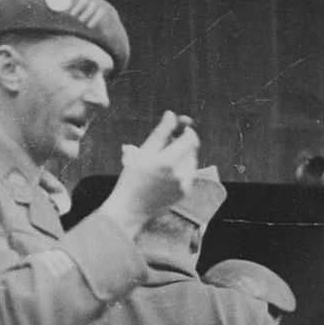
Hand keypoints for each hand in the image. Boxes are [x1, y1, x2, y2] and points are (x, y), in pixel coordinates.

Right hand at [100, 111, 199, 236]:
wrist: (131, 209)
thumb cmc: (132, 178)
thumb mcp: (143, 152)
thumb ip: (160, 132)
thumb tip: (171, 115)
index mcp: (168, 161)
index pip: (191, 138)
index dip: (188, 130)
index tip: (180, 128)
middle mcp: (180, 174)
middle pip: (192, 149)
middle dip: (184, 143)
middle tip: (168, 142)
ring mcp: (184, 185)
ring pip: (192, 161)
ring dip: (183, 156)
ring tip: (164, 159)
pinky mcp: (185, 193)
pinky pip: (189, 174)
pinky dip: (181, 169)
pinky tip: (166, 173)